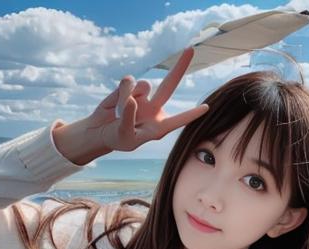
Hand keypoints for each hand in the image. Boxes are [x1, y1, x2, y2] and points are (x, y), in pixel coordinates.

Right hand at [85, 46, 208, 151]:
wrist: (101, 130)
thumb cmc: (117, 138)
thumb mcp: (125, 136)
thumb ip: (129, 119)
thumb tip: (133, 99)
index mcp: (158, 126)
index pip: (178, 120)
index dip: (191, 114)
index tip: (206, 108)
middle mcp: (154, 108)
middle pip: (169, 85)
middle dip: (180, 67)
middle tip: (191, 49)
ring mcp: (142, 96)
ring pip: (142, 85)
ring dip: (128, 97)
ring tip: (118, 113)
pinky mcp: (128, 88)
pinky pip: (128, 82)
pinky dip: (120, 93)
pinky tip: (115, 105)